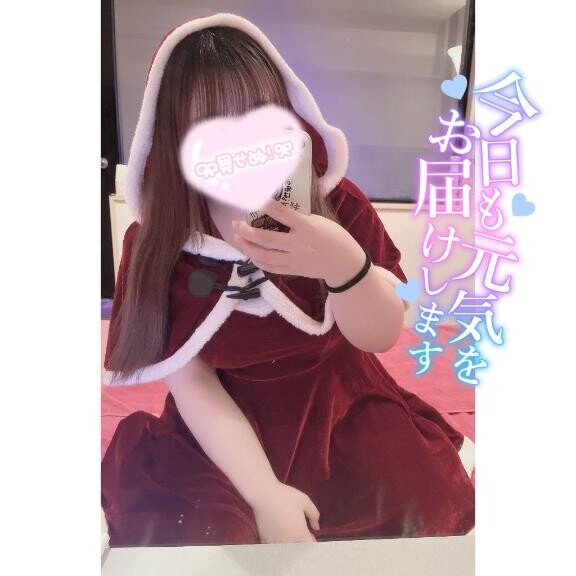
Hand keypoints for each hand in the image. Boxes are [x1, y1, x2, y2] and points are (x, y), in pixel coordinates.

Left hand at [231, 200, 365, 285]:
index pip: (283, 214)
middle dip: (248, 231)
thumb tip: (277, 213)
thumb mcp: (319, 221)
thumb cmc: (333, 238)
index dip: (266, 206)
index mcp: (307, 227)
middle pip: (267, 239)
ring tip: (238, 239)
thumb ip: (299, 220)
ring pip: (265, 256)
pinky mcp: (293, 271)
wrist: (344, 264)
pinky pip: (271, 268)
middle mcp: (298, 244)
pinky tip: (250, 254)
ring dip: (248, 247)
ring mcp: (294, 260)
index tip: (253, 199)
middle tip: (236, 224)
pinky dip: (258, 261)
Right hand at [251, 480, 320, 543]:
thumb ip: (314, 515)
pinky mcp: (265, 539)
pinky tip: (277, 534)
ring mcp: (275, 542)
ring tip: (288, 533)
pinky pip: (273, 548)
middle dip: (301, 543)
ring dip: (288, 545)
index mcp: (300, 533)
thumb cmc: (286, 496)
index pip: (310, 546)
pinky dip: (276, 544)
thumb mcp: (305, 501)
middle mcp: (288, 541)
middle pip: (298, 550)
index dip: (311, 541)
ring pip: (285, 551)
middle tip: (299, 531)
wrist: (264, 494)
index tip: (310, 535)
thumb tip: (316, 527)